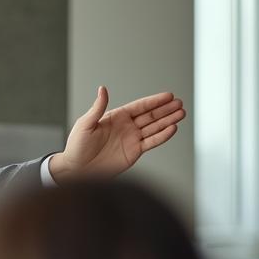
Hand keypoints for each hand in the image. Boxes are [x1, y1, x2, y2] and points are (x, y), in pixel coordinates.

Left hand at [48, 87, 185, 180]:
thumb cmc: (77, 146)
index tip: (168, 96)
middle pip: (151, 116)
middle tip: (180, 103)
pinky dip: (162, 136)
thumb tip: (103, 89)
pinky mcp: (134, 152)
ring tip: (181, 113)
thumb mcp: (86, 124)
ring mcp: (132, 139)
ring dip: (168, 120)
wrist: (77, 169)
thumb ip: (98, 107)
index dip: (154, 101)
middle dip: (166, 109)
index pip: (140, 106)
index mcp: (116, 117)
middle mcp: (126, 127)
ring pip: (154, 127)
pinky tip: (173, 129)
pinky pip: (151, 142)